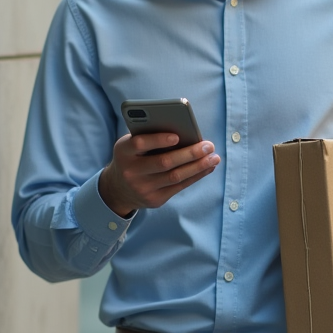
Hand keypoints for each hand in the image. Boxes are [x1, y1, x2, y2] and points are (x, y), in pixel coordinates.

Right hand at [98, 133, 220, 216]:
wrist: (118, 188)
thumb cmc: (132, 157)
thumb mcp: (131, 145)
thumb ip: (149, 137)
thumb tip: (185, 132)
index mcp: (123, 152)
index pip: (140, 144)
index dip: (158, 140)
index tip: (177, 136)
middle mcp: (131, 172)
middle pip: (164, 162)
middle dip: (189, 154)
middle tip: (208, 145)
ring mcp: (143, 188)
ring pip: (175, 177)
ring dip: (198, 166)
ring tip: (214, 157)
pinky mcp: (154, 200)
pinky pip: (179, 187)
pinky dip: (196, 176)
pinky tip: (208, 167)